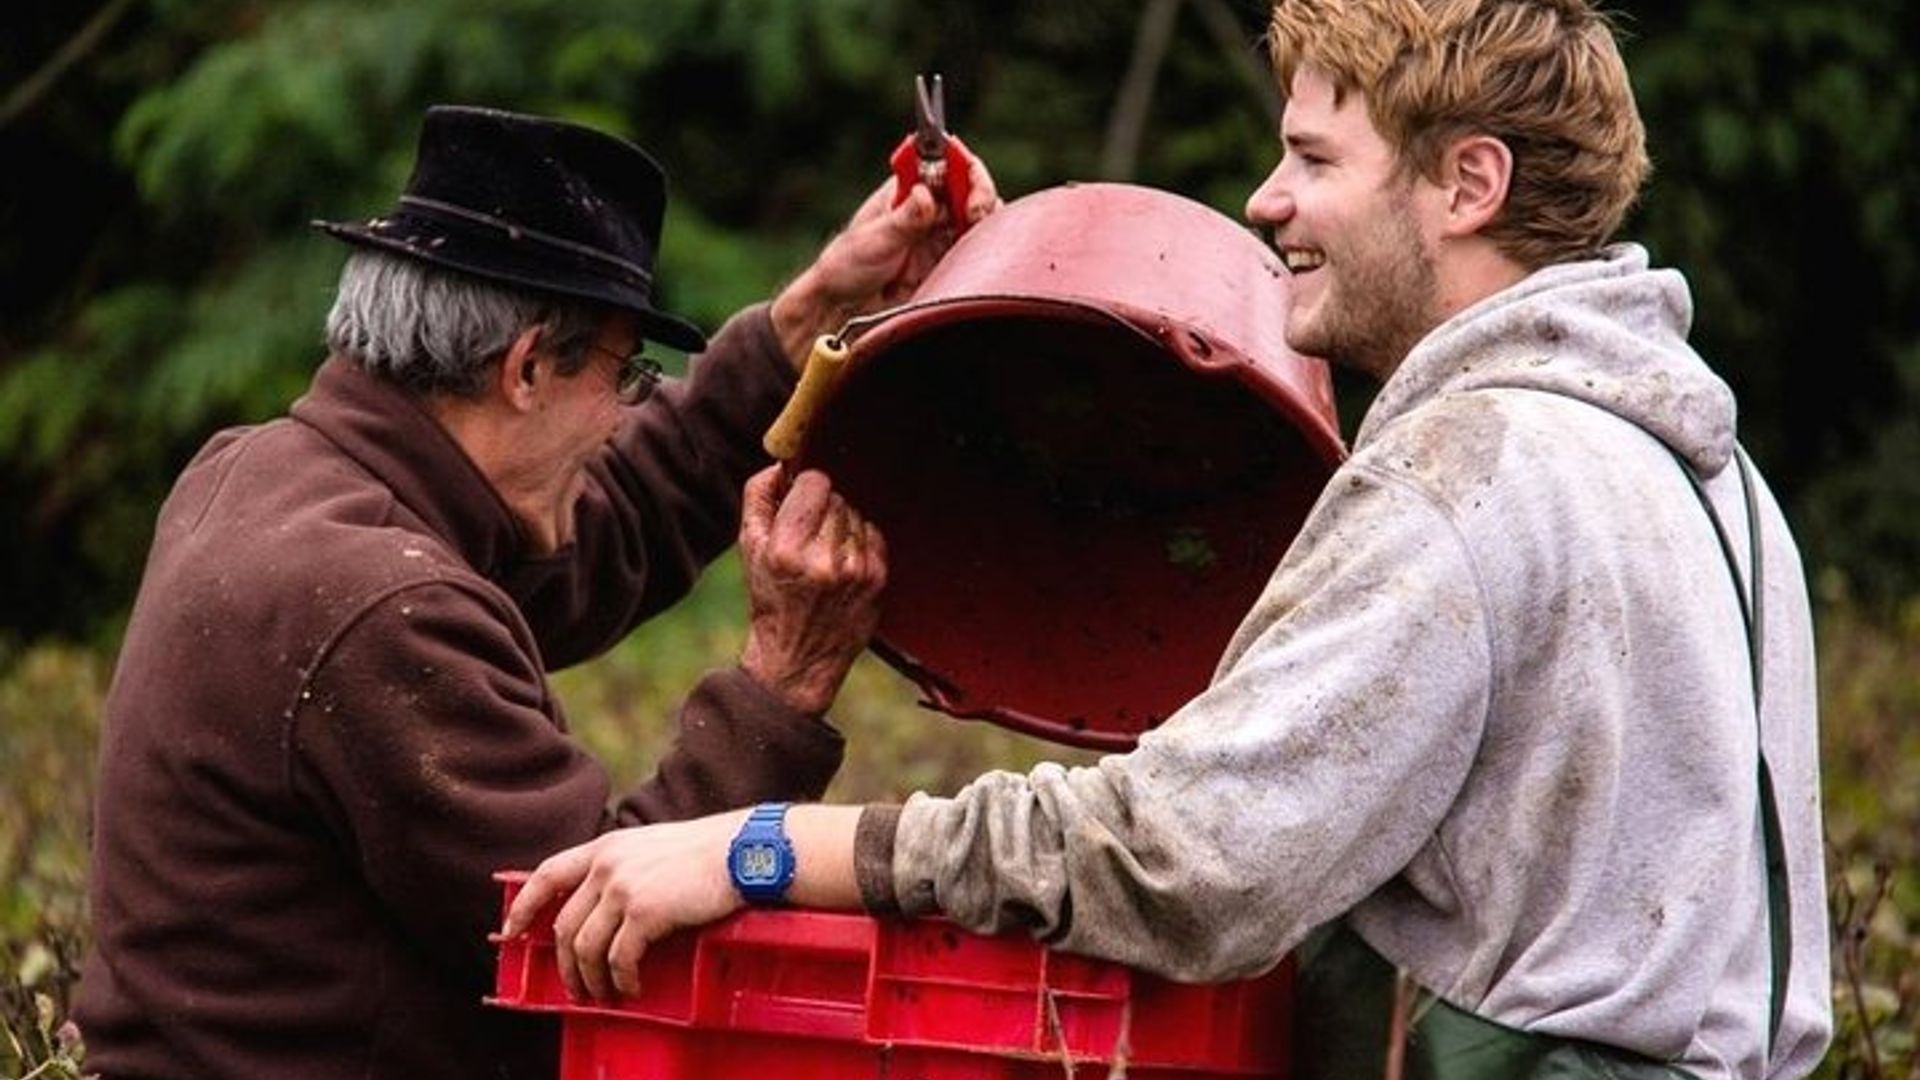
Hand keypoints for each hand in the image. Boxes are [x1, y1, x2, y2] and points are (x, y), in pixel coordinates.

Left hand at [502, 815, 743, 1000]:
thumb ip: (621, 867)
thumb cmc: (703, 853)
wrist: (739, 851)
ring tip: (604, 994)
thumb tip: (603, 907)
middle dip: (565, 965)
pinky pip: (619, 958)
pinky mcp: (644, 912)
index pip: (547, 874)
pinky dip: (622, 979)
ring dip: (591, 979)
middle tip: (576, 987)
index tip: (511, 931)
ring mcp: (623, 888)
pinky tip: (632, 986)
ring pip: (585, 947)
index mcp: (605, 847)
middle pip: (564, 925)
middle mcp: (606, 866)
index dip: (523, 906)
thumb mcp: (649, 847)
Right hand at [738, 466, 886, 714]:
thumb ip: (759, 496)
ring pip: (856, 513)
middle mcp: (823, 560)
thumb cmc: (770, 596)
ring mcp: (855, 571)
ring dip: (842, 525)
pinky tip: (843, 564)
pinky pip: (873, 534)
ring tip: (824, 554)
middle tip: (809, 535)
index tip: (800, 497)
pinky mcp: (878, 580)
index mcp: (786, 549)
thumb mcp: (749, 547)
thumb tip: (780, 462)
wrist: (797, 658)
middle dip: (822, 507)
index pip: (815, 482)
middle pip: (837, 496)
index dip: (806, 485)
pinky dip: (859, 542)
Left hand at [770, 146, 1001, 366]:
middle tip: (975, 213)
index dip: (963, 166)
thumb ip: (903, 220)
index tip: (969, 179)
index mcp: (906, 190)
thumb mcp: (873, 240)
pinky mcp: (948, 263)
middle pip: (970, 189)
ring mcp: (940, 236)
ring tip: (975, 234)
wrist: (843, 310)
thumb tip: (925, 195)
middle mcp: (928, 209)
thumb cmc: (845, 267)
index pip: (945, 164)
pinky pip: (976, 250)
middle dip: (981, 196)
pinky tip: (977, 254)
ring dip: (986, 223)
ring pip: (980, 218)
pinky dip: (985, 249)